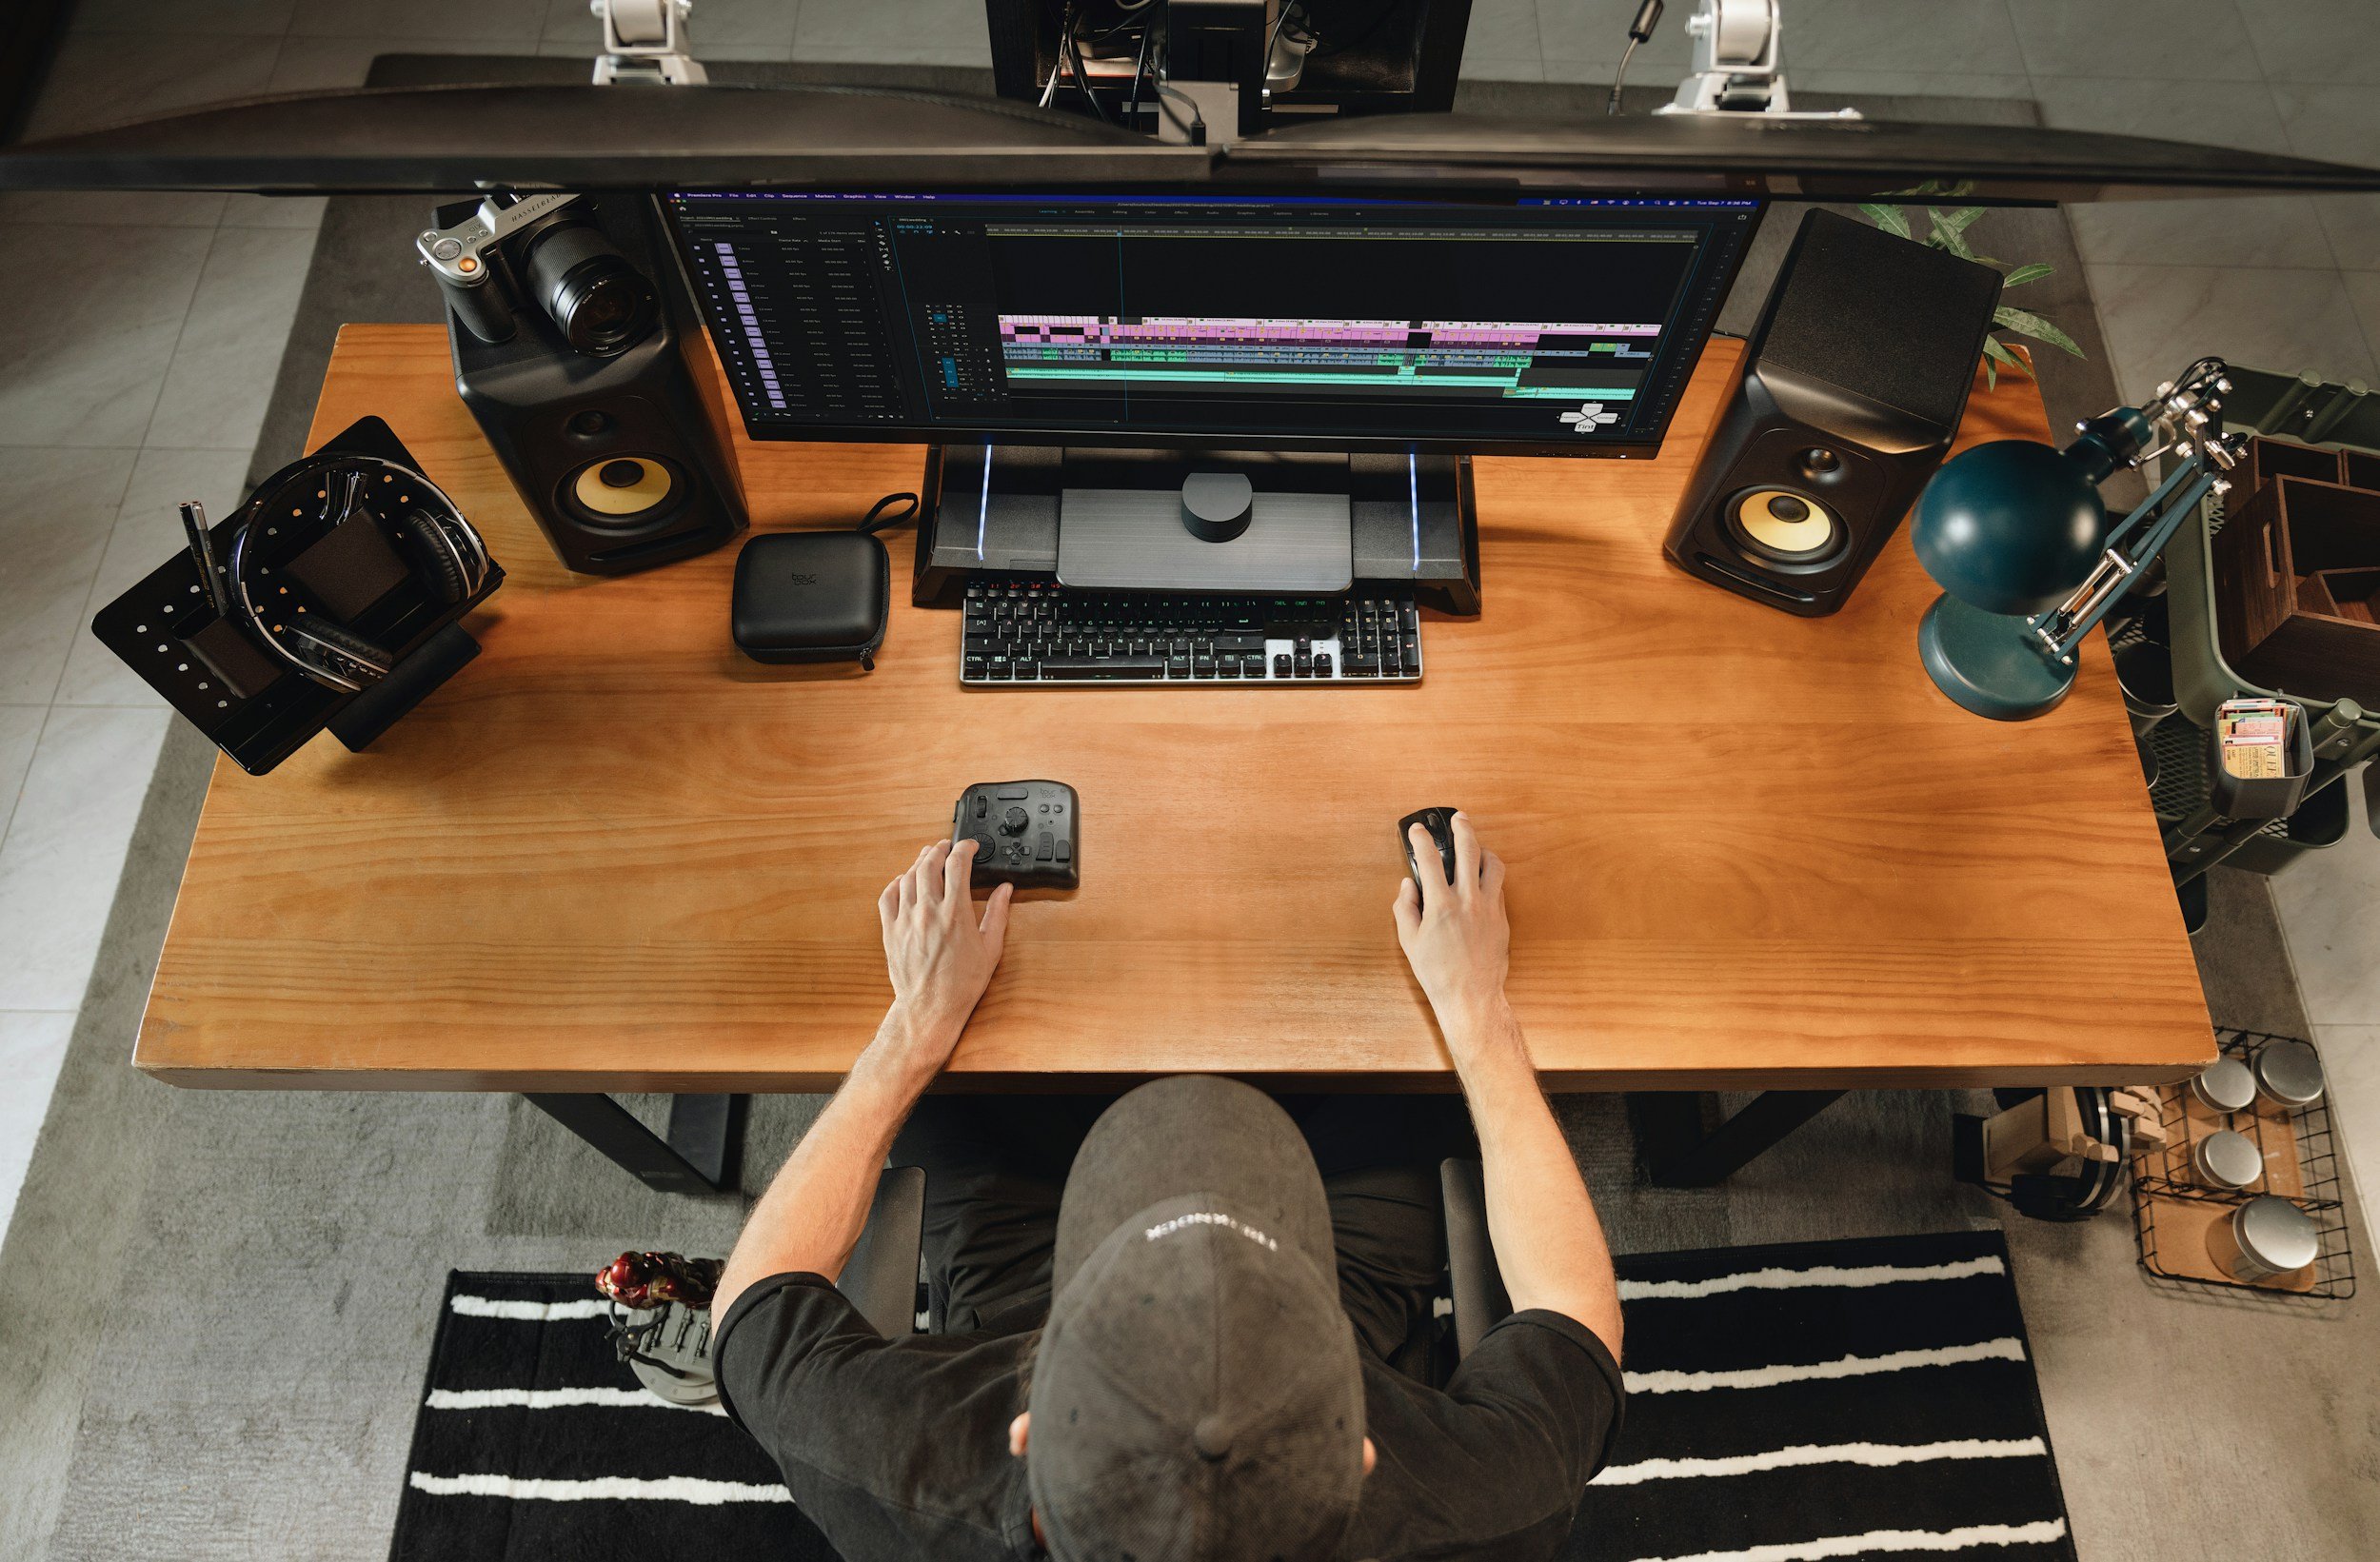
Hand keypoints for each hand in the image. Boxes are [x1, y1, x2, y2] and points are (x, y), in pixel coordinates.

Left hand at [875, 839, 1012, 1069]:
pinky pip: (888, 897)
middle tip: (946, 847)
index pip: (957, 865)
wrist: (931, 1007)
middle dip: (938, 849)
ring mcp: (906, 920)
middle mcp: (928, 912)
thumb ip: (997, 914)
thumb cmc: (961, 984)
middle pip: (928, 864)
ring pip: (907, 877)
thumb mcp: (990, 949)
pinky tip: (904, 881)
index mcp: (955, 914)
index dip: (964, 848)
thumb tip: (1005, 890)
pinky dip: (896, 883)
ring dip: (918, 863)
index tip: (969, 846)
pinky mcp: (890, 931)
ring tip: (928, 859)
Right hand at [1393, 811, 1510, 1035]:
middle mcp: (1468, 900)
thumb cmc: (1436, 972)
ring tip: (1476, 846)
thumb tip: (1408, 884)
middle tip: (1457, 818)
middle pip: (1468, 850)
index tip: (1417, 830)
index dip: (1420, 839)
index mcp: (1441, 905)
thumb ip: (1405, 907)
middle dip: (1462, 828)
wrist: (1470, 995)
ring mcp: (1489, 908)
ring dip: (1484, 850)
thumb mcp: (1409, 941)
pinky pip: (1499, 887)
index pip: (1428, 860)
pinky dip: (1489, 877)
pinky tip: (1481, 879)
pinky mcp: (1502, 918)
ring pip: (1493, 865)